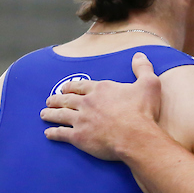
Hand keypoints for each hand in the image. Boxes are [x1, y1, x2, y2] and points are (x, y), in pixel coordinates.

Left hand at [41, 52, 162, 160]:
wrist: (135, 136)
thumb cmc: (143, 111)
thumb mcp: (149, 84)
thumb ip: (143, 68)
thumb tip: (139, 55)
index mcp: (101, 89)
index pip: (81, 85)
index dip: (71, 87)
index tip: (64, 88)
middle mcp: (87, 102)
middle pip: (66, 99)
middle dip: (56, 99)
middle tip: (49, 100)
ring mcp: (80, 120)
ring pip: (60, 115)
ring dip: (50, 113)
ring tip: (44, 114)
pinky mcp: (79, 137)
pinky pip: (61, 134)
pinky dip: (53, 133)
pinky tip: (48, 133)